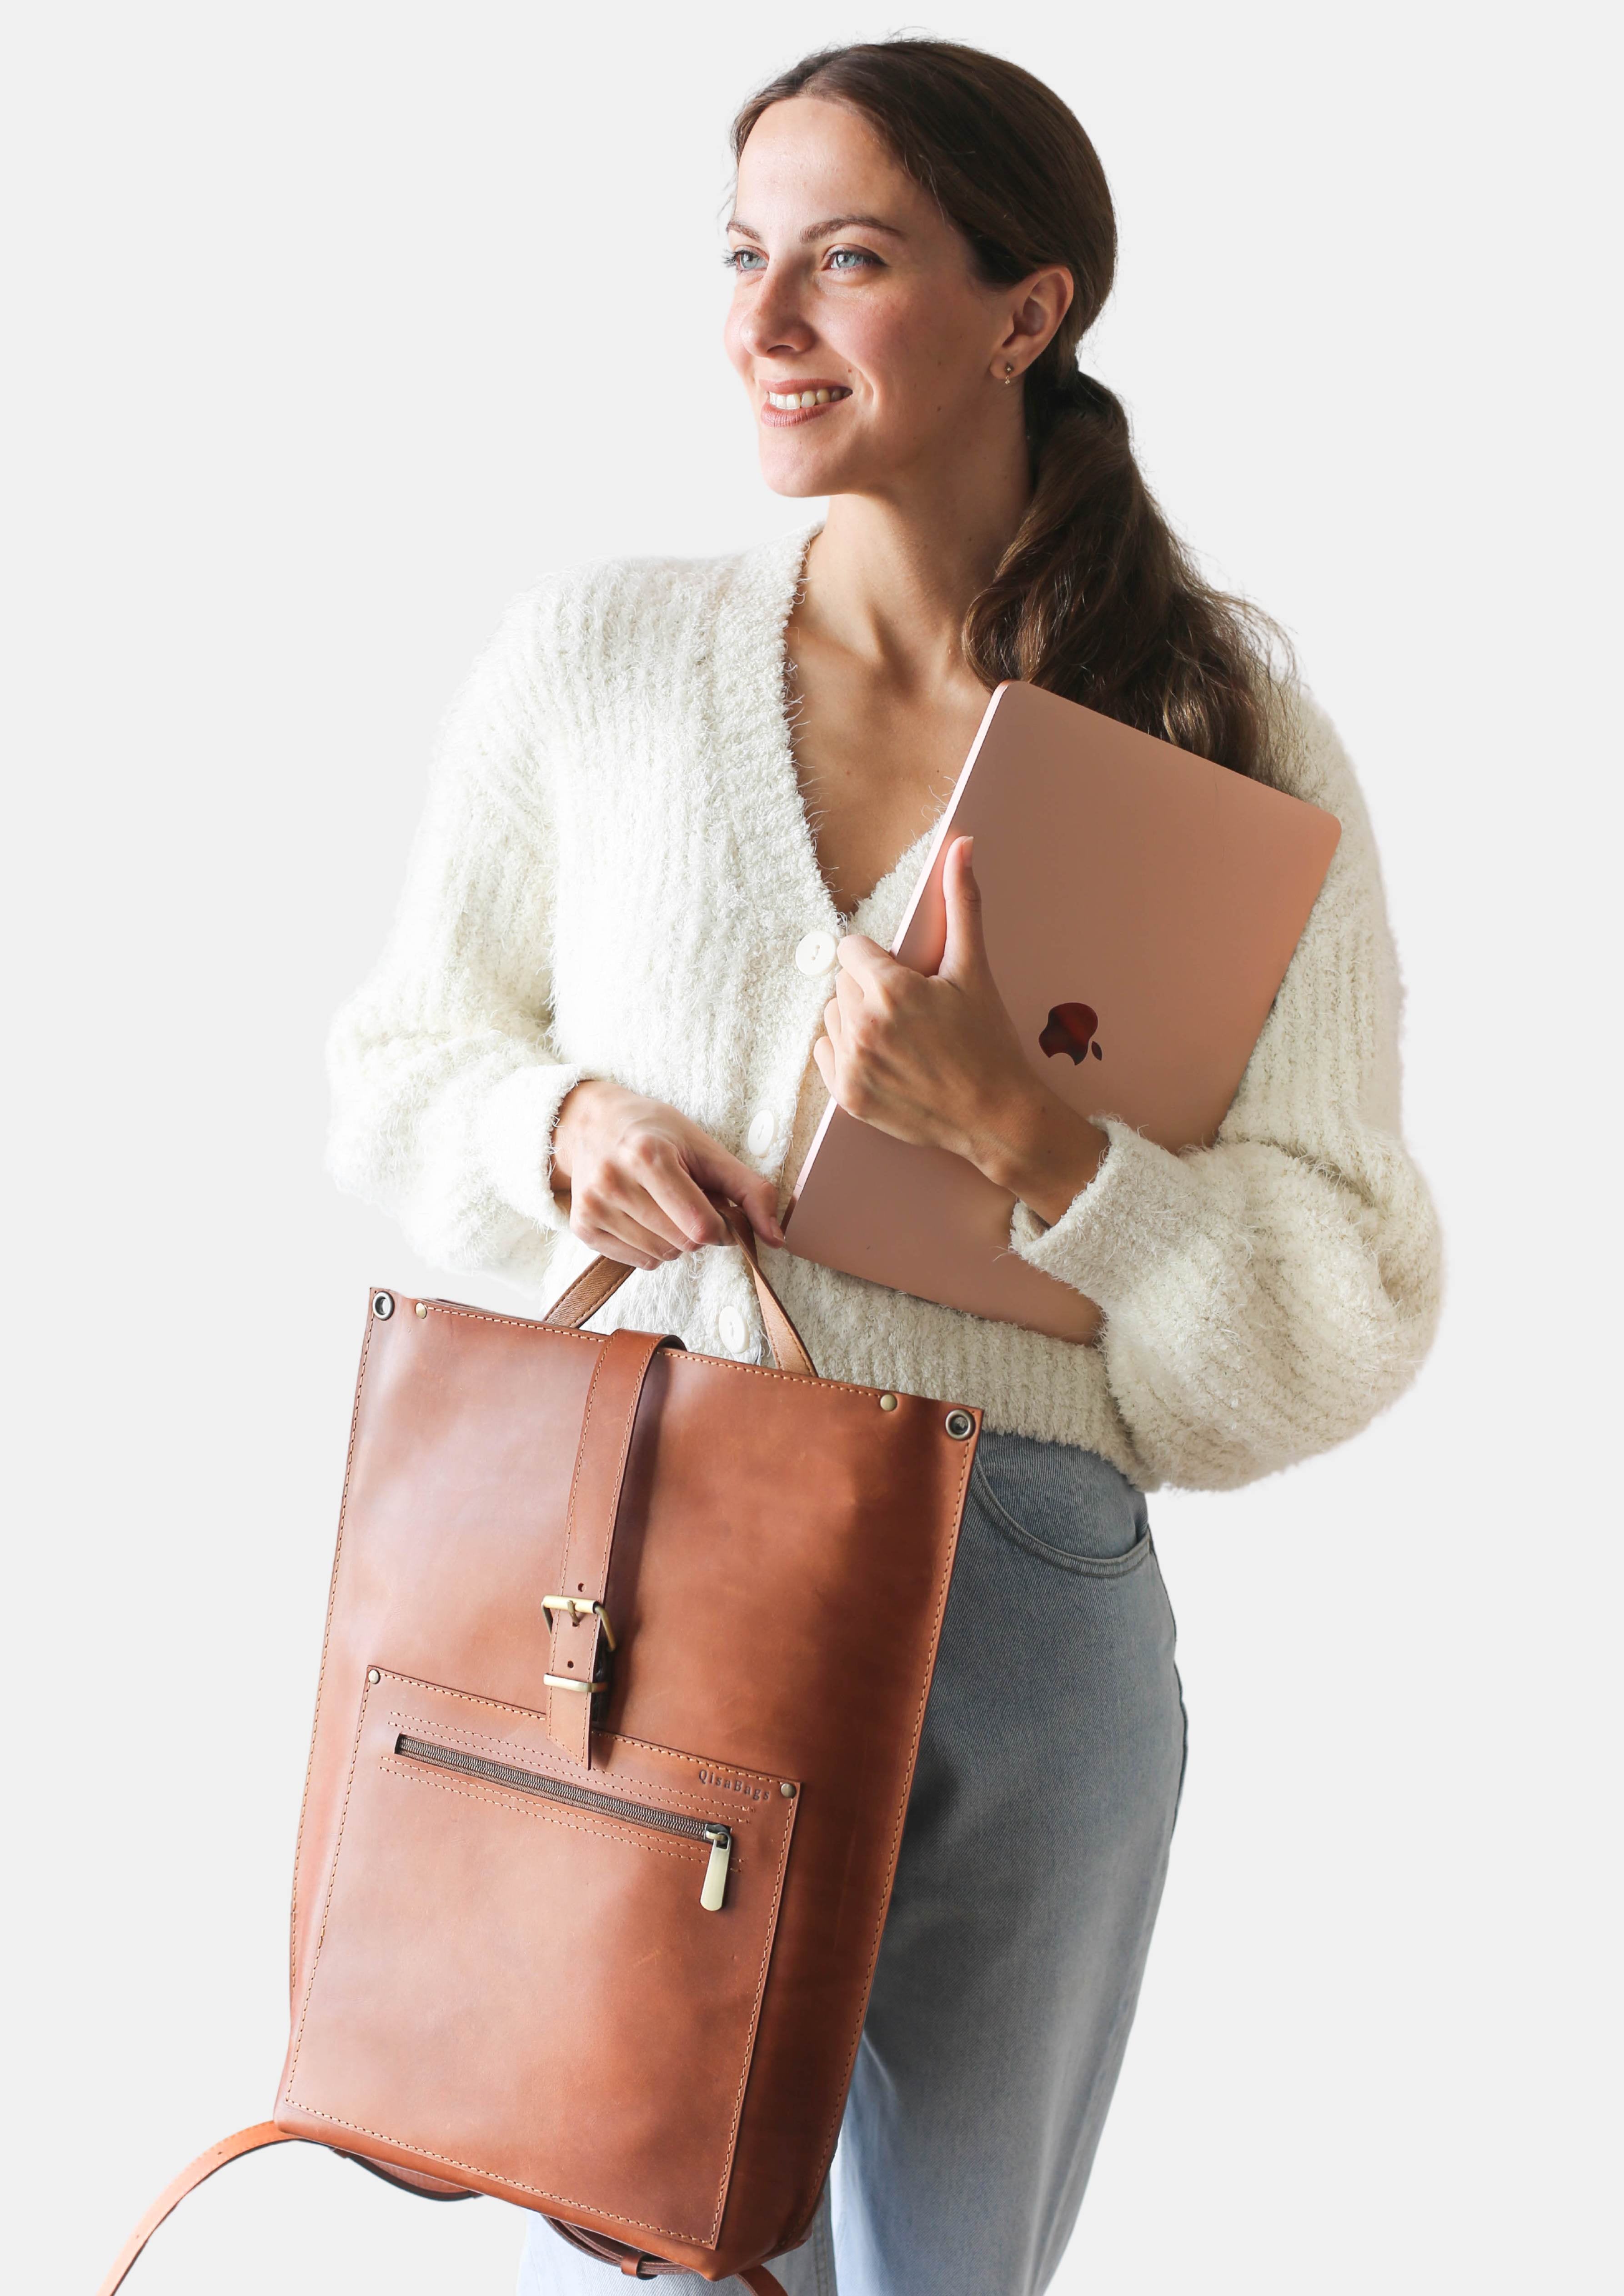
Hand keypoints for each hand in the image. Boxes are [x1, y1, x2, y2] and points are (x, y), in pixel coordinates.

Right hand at [550, 1081, 784, 1270]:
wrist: (593, 1124)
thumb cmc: (657, 1134)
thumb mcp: (707, 1149)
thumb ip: (750, 1191)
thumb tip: (777, 1240)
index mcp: (648, 1157)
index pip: (701, 1226)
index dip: (722, 1226)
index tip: (718, 1208)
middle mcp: (614, 1182)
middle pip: (682, 1244)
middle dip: (697, 1230)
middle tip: (687, 1200)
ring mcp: (594, 1207)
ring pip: (661, 1257)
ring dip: (675, 1240)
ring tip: (663, 1206)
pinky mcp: (582, 1227)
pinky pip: (639, 1263)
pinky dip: (652, 1248)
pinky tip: (643, 1216)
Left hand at [813, 835, 1106, 1224]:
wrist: (996, 1115)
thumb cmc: (989, 1041)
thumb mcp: (974, 970)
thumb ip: (962, 904)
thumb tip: (962, 844)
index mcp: (889, 989)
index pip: (852, 950)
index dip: (880, 961)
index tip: (906, 979)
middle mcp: (863, 1026)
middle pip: (843, 985)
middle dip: (871, 991)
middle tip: (912, 1014)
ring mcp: (852, 1064)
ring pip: (832, 1018)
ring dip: (856, 1021)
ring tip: (899, 1037)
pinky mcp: (847, 1097)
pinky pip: (823, 1055)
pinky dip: (845, 1054)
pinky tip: (883, 1059)